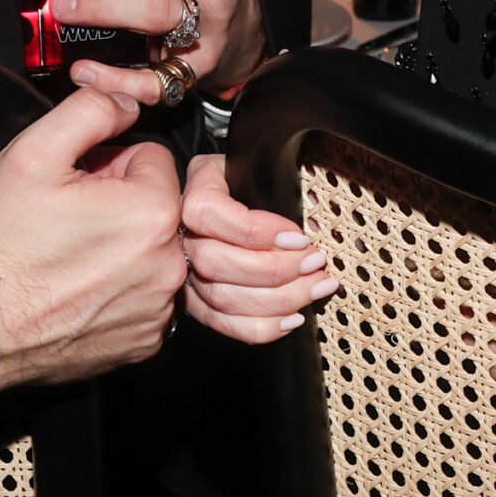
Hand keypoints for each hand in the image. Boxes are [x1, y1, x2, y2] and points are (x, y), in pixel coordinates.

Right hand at [0, 85, 186, 390]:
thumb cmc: (0, 244)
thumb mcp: (34, 151)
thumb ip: (91, 110)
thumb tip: (126, 102)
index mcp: (152, 212)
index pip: (154, 159)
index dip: (112, 164)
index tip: (82, 183)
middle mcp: (167, 266)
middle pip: (157, 207)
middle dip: (120, 204)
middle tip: (70, 218)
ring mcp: (157, 308)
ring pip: (152, 252)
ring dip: (123, 247)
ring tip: (71, 254)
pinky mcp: (144, 342)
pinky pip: (145, 297)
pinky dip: (119, 290)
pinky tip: (79, 287)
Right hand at [177, 155, 334, 343]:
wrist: (233, 200)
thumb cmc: (254, 183)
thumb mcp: (263, 170)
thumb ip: (279, 185)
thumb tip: (314, 212)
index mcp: (197, 186)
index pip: (208, 213)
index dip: (255, 231)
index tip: (298, 238)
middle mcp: (179, 231)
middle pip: (214, 261)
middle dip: (274, 270)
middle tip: (315, 264)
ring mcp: (183, 269)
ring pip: (220, 297)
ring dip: (277, 300)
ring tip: (316, 288)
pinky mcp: (193, 300)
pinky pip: (222, 323)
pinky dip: (260, 326)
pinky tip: (292, 319)